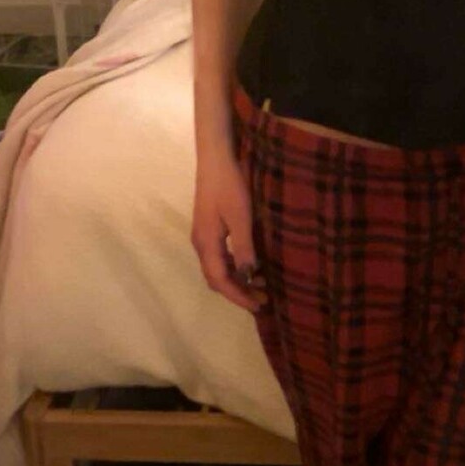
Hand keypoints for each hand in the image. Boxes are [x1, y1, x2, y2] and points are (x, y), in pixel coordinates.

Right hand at [191, 151, 267, 312]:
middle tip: (264, 298)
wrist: (216, 160)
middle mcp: (201, 244)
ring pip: (217, 269)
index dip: (239, 296)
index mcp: (206, 244)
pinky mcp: (208, 229)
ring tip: (262, 284)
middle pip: (216, 279)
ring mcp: (203, 237)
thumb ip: (244, 247)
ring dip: (237, 280)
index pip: (220, 280)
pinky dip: (234, 267)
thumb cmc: (229, 186)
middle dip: (238, 292)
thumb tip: (248, 275)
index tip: (259, 305)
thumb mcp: (241, 217)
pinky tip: (251, 266)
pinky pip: (219, 257)